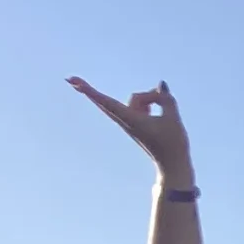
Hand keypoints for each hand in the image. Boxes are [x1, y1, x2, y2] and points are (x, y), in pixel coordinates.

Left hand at [68, 77, 193, 182]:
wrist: (173, 165)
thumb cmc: (173, 144)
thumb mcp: (173, 119)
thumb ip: (166, 99)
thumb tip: (160, 86)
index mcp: (131, 120)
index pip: (107, 102)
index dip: (91, 91)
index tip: (74, 83)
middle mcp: (126, 121)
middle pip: (106, 102)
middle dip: (88, 90)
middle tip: (69, 78)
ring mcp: (130, 122)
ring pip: (135, 99)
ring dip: (149, 99)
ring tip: (163, 108)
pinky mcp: (135, 123)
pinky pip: (139, 105)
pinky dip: (148, 102)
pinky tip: (159, 106)